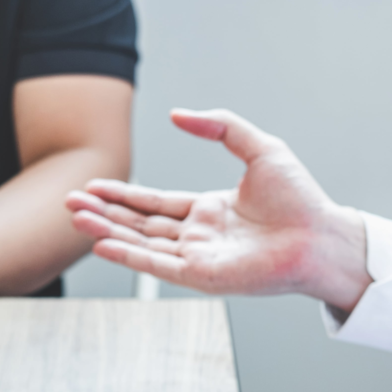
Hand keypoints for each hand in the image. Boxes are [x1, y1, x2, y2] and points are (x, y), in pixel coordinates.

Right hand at [65, 109, 370, 311]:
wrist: (322, 235)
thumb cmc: (301, 200)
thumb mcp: (258, 148)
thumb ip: (220, 127)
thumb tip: (178, 113)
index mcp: (208, 210)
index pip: (154, 203)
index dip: (122, 195)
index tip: (92, 187)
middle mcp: (198, 236)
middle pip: (139, 224)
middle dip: (103, 212)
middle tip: (70, 202)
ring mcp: (197, 258)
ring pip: (141, 243)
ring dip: (106, 231)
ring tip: (76, 217)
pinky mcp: (201, 277)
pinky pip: (156, 266)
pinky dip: (127, 256)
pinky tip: (101, 244)